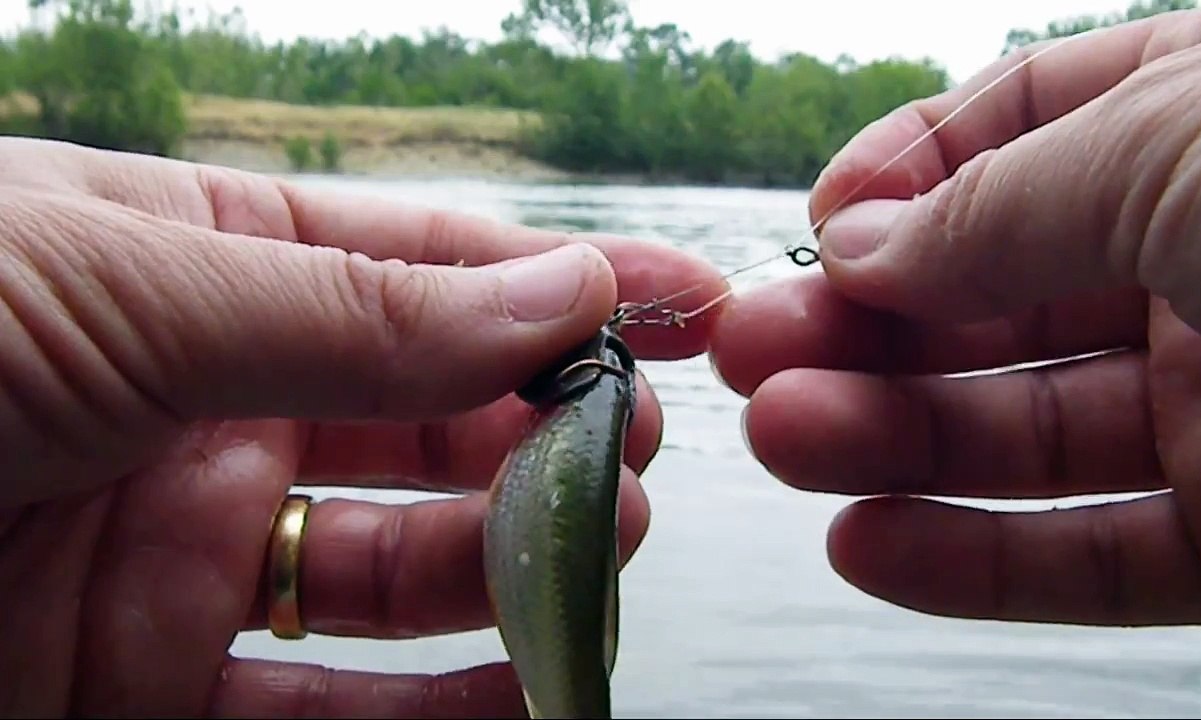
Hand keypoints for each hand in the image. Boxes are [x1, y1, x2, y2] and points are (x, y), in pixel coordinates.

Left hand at [0, 137, 727, 715]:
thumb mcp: (124, 284)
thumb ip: (353, 311)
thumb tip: (560, 285)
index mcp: (200, 266)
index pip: (424, 270)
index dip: (560, 283)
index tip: (687, 304)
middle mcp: (208, 405)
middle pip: (428, 419)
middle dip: (546, 427)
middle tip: (638, 449)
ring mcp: (182, 554)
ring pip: (395, 566)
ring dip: (511, 562)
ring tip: (604, 551)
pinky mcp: (141, 690)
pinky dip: (436, 717)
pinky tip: (526, 695)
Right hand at [709, 0, 1200, 628]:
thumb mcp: (1188, 140)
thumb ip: (1006, 203)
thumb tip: (861, 238)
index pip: (1016, 134)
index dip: (903, 180)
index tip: (817, 231)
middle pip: (996, 301)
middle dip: (864, 326)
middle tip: (749, 356)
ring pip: (1026, 433)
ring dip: (890, 443)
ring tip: (782, 442)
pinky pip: (1095, 555)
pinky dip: (976, 560)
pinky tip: (869, 542)